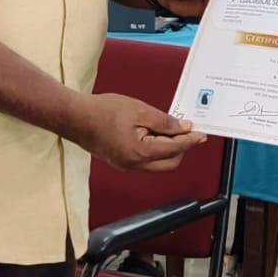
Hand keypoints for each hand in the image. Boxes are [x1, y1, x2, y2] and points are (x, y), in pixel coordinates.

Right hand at [67, 92, 205, 171]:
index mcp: (141, 153)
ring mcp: (127, 166)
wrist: (76, 118)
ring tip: (170, 127)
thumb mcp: (140, 110)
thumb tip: (183, 128)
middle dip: (182, 147)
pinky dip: (155, 149)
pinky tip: (155, 132)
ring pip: (158, 163)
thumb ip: (164, 122)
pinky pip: (146, 160)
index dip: (191, 140)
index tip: (202, 133)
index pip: (175, 149)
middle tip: (187, 129)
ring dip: (169, 149)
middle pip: (170, 162)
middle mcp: (135, 165)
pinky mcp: (121, 162)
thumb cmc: (104, 111)